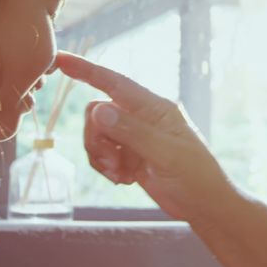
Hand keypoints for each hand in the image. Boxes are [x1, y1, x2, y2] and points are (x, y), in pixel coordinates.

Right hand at [54, 51, 235, 222]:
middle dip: (95, 139)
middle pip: (97, 113)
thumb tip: (99, 109)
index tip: (60, 60)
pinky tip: (124, 179)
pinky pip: (102, 153)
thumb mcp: (166, 155)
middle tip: (111, 163)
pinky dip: (105, 167)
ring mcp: (135, 136)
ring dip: (100, 156)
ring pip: (96, 134)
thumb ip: (132, 131)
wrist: (205, 206)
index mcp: (155, 108)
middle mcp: (143, 117)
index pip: (115, 83)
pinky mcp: (130, 155)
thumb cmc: (196, 178)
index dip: (86, 70)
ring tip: (120, 175)